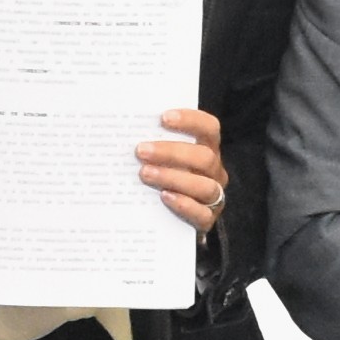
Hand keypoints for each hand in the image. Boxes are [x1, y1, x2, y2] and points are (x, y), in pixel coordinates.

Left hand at [138, 104, 227, 237]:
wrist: (170, 221)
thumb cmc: (163, 177)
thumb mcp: (162, 158)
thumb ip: (153, 144)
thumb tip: (124, 131)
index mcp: (207, 149)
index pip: (209, 128)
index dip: (190, 120)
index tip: (164, 118)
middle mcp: (214, 171)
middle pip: (204, 157)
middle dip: (171, 152)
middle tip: (141, 151)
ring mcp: (214, 197)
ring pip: (204, 186)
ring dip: (173, 177)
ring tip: (145, 174)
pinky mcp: (207, 220)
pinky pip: (202, 214)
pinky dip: (184, 205)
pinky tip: (164, 197)